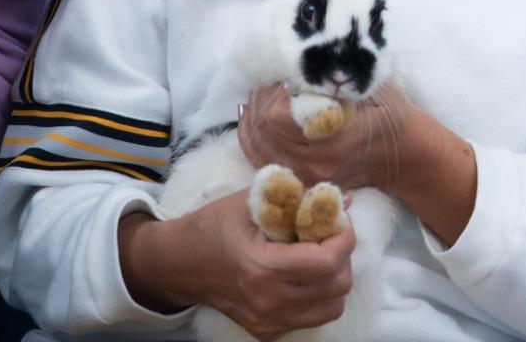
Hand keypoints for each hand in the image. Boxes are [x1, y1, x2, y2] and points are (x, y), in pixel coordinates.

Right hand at [121, 191, 353, 341]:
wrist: (180, 264)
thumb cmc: (215, 225)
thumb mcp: (252, 200)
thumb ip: (299, 197)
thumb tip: (344, 200)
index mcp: (263, 267)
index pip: (329, 261)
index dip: (345, 236)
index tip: (338, 220)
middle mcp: (268, 301)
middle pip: (337, 285)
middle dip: (342, 255)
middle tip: (327, 236)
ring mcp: (267, 321)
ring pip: (332, 307)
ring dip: (334, 279)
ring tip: (317, 257)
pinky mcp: (266, 331)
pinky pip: (312, 318)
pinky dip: (317, 297)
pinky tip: (300, 276)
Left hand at [239, 83, 421, 193]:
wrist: (403, 154)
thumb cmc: (390, 113)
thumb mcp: (372, 86)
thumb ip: (338, 77)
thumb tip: (300, 61)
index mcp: (337, 137)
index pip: (279, 115)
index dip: (274, 90)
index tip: (285, 73)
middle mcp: (318, 162)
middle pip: (265, 128)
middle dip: (261, 99)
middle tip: (272, 79)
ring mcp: (307, 176)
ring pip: (258, 145)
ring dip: (253, 116)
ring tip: (262, 94)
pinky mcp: (301, 182)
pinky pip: (261, 160)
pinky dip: (251, 137)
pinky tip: (251, 116)